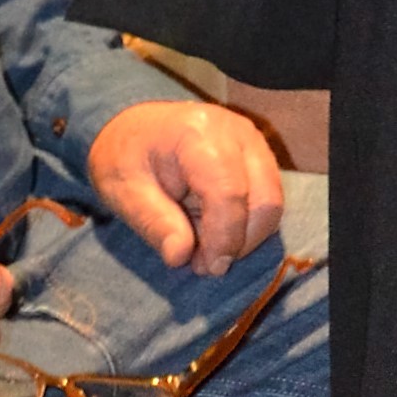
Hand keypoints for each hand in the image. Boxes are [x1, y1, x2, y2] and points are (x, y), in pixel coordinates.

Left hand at [87, 97, 284, 275]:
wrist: (134, 128)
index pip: (229, 192)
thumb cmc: (125, 157)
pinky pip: (269, 199)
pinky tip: (217, 233)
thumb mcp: (124, 192)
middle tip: (205, 265)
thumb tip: (181, 257)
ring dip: (246, 237)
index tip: (206, 268)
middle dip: (240, 242)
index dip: (224, 238)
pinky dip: (248, 225)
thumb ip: (154, 223)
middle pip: (264, 199)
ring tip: (207, 250)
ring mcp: (254, 142)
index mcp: (197, 134)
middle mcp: (237, 132)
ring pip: (272, 203)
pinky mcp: (261, 155)